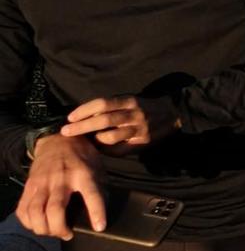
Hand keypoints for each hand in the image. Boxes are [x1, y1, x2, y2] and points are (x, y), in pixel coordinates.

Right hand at [17, 134, 105, 239]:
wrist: (57, 141)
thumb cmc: (82, 158)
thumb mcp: (97, 168)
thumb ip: (98, 189)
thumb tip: (100, 213)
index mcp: (83, 174)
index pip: (91, 194)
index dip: (96, 212)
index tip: (100, 227)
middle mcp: (60, 179)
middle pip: (54, 210)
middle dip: (59, 228)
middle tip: (67, 234)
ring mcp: (41, 183)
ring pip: (35, 212)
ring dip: (43, 228)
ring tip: (53, 231)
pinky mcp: (29, 186)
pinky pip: (23, 210)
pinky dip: (29, 223)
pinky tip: (39, 224)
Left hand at [62, 94, 179, 147]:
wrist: (173, 113)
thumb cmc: (145, 106)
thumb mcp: (130, 101)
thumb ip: (112, 108)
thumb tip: (86, 117)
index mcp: (129, 101)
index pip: (102, 103)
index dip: (84, 110)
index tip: (70, 117)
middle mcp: (134, 114)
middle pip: (103, 120)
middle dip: (81, 127)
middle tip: (65, 131)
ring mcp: (139, 129)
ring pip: (110, 137)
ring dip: (94, 140)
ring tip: (83, 141)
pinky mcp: (142, 142)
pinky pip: (119, 149)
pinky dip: (106, 149)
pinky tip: (100, 148)